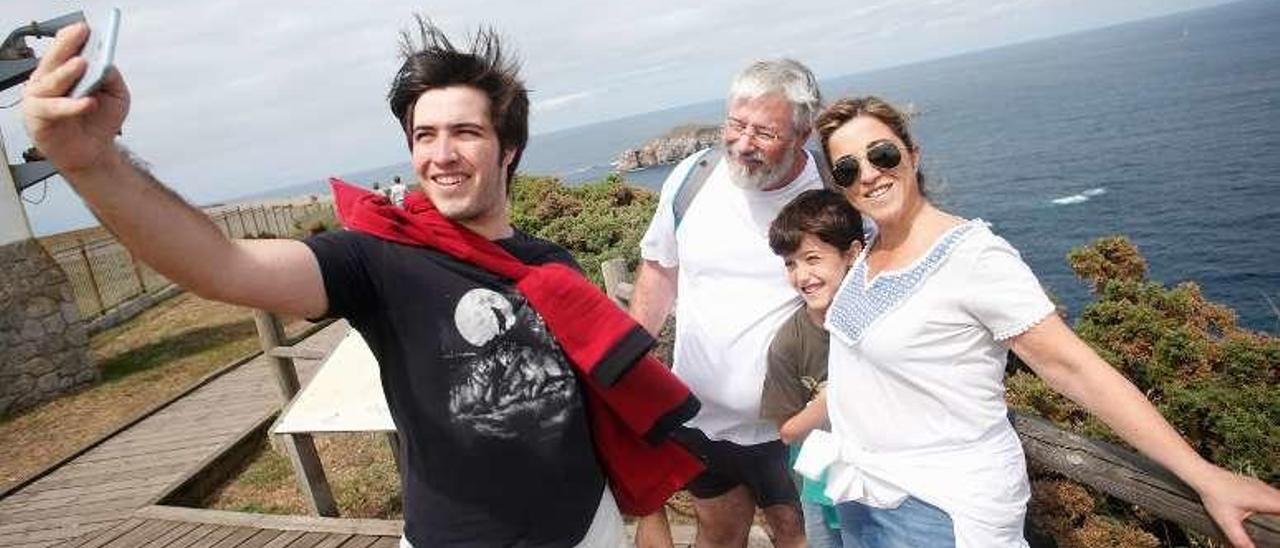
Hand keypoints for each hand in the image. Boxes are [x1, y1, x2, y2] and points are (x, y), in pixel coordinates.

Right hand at [22, 23, 129, 174]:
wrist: (94, 154)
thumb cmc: (99, 121)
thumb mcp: (116, 96)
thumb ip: (111, 78)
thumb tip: (105, 63)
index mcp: (62, 73)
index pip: (63, 51)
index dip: (71, 39)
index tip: (84, 28)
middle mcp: (46, 83)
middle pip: (53, 61)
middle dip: (66, 46)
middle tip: (79, 34)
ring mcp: (39, 100)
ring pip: (50, 83)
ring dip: (66, 73)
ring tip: (81, 64)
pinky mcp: (37, 120)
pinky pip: (53, 110)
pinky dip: (71, 106)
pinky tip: (87, 101)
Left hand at [1196, 467, 1279, 547]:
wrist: (1204, 476)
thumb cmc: (1214, 496)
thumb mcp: (1228, 522)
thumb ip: (1240, 539)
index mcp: (1264, 500)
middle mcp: (1265, 490)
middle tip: (1277, 525)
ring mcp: (1260, 485)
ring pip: (1278, 496)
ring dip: (1279, 507)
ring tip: (1275, 519)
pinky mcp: (1254, 483)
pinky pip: (1272, 492)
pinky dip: (1275, 501)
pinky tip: (1270, 507)